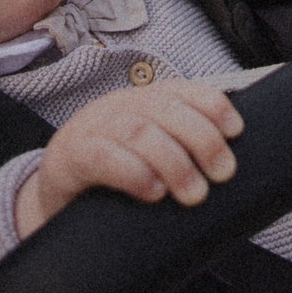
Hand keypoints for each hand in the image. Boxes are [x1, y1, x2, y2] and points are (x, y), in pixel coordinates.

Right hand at [15, 79, 242, 236]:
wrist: (55, 201)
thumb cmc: (112, 181)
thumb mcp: (149, 159)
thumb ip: (182, 152)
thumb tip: (230, 169)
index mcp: (142, 103)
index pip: (181, 90)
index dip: (211, 105)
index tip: (236, 130)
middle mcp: (117, 107)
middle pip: (164, 108)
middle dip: (201, 138)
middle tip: (222, 173)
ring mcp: (90, 128)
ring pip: (138, 131)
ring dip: (173, 161)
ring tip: (194, 193)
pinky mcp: (68, 157)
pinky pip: (101, 157)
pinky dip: (132, 172)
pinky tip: (153, 191)